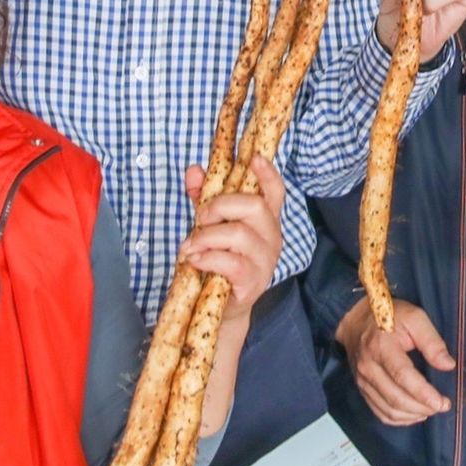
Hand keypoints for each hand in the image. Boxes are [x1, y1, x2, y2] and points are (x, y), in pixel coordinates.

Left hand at [178, 158, 283, 311]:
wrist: (221, 307)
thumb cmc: (218, 261)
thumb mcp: (210, 225)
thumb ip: (204, 198)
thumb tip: (194, 171)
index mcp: (265, 220)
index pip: (275, 191)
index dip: (268, 174)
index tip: (254, 159)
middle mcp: (272, 236)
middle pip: (254, 205)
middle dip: (219, 205)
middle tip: (200, 218)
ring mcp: (265, 260)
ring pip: (238, 233)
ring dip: (206, 236)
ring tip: (190, 246)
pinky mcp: (253, 281)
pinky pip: (231, 261)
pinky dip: (207, 257)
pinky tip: (194, 260)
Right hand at [335, 300, 453, 424]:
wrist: (355, 320)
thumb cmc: (389, 316)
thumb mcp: (415, 317)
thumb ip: (432, 341)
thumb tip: (448, 366)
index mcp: (381, 346)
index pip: (402, 376)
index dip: (423, 393)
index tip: (443, 402)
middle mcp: (368, 367)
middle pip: (395, 398)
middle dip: (422, 407)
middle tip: (443, 406)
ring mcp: (362, 381)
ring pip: (388, 409)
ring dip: (412, 415)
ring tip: (431, 410)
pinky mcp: (362, 389)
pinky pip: (379, 412)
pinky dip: (398, 419)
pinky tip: (414, 414)